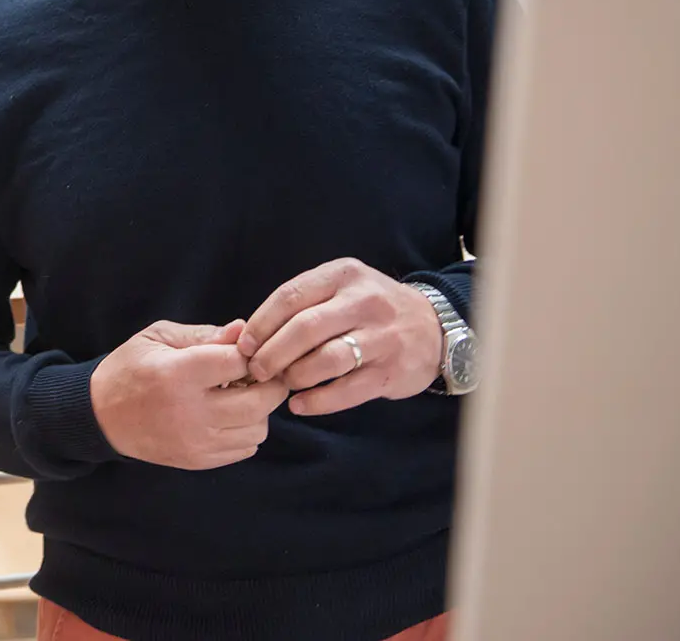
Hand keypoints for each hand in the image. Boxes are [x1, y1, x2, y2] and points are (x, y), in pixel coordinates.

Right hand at [90, 319, 288, 469]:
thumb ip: (203, 334)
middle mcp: (190, 411)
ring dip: (259, 410)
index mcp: (178, 373)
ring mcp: (195, 441)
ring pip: (258, 428)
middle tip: (261, 374)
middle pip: (259, 401)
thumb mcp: (157, 338)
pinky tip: (228, 416)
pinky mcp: (197, 460)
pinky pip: (245, 448)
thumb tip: (243, 329)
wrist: (101, 415)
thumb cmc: (130, 368)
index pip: (239, 362)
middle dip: (269, 383)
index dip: (250, 353)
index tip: (246, 350)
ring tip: (241, 396)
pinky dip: (246, 431)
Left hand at [238, 258, 443, 415]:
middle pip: (305, 328)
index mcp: (342, 275)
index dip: (261, 324)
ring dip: (295, 376)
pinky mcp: (392, 371)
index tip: (243, 345)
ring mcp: (381, 337)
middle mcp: (363, 302)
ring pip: (327, 359)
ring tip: (282, 384)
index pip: (290, 297)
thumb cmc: (370, 309)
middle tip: (256, 370)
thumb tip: (250, 334)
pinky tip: (300, 405)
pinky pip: (348, 390)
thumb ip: (303, 303)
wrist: (435, 327)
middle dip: (272, 353)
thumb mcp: (341, 288)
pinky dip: (319, 401)